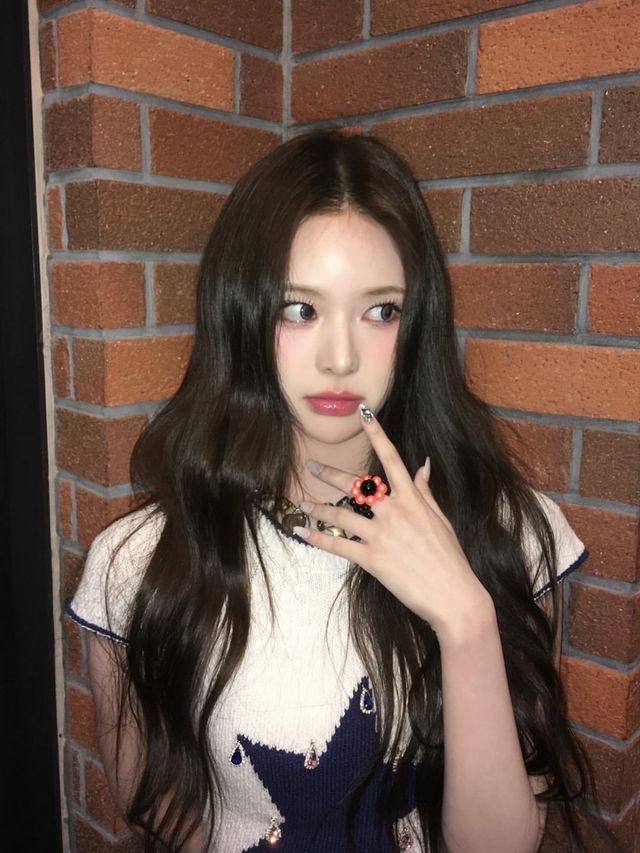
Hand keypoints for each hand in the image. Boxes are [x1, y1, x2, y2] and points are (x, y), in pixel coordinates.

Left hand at [294, 406, 493, 641]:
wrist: (454, 596)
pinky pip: (337, 545)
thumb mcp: (441, 520)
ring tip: (300, 503)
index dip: (377, 434)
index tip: (364, 414)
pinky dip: (317, 538)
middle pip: (355, 485)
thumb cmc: (450, 559)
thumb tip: (424, 465)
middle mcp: (393, 511)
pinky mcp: (372, 559)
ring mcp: (381, 535)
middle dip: (329, 474)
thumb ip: (426, 492)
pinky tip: (301, 531)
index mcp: (411, 499)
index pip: (391, 458)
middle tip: (310, 466)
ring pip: (340, 514)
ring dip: (317, 507)